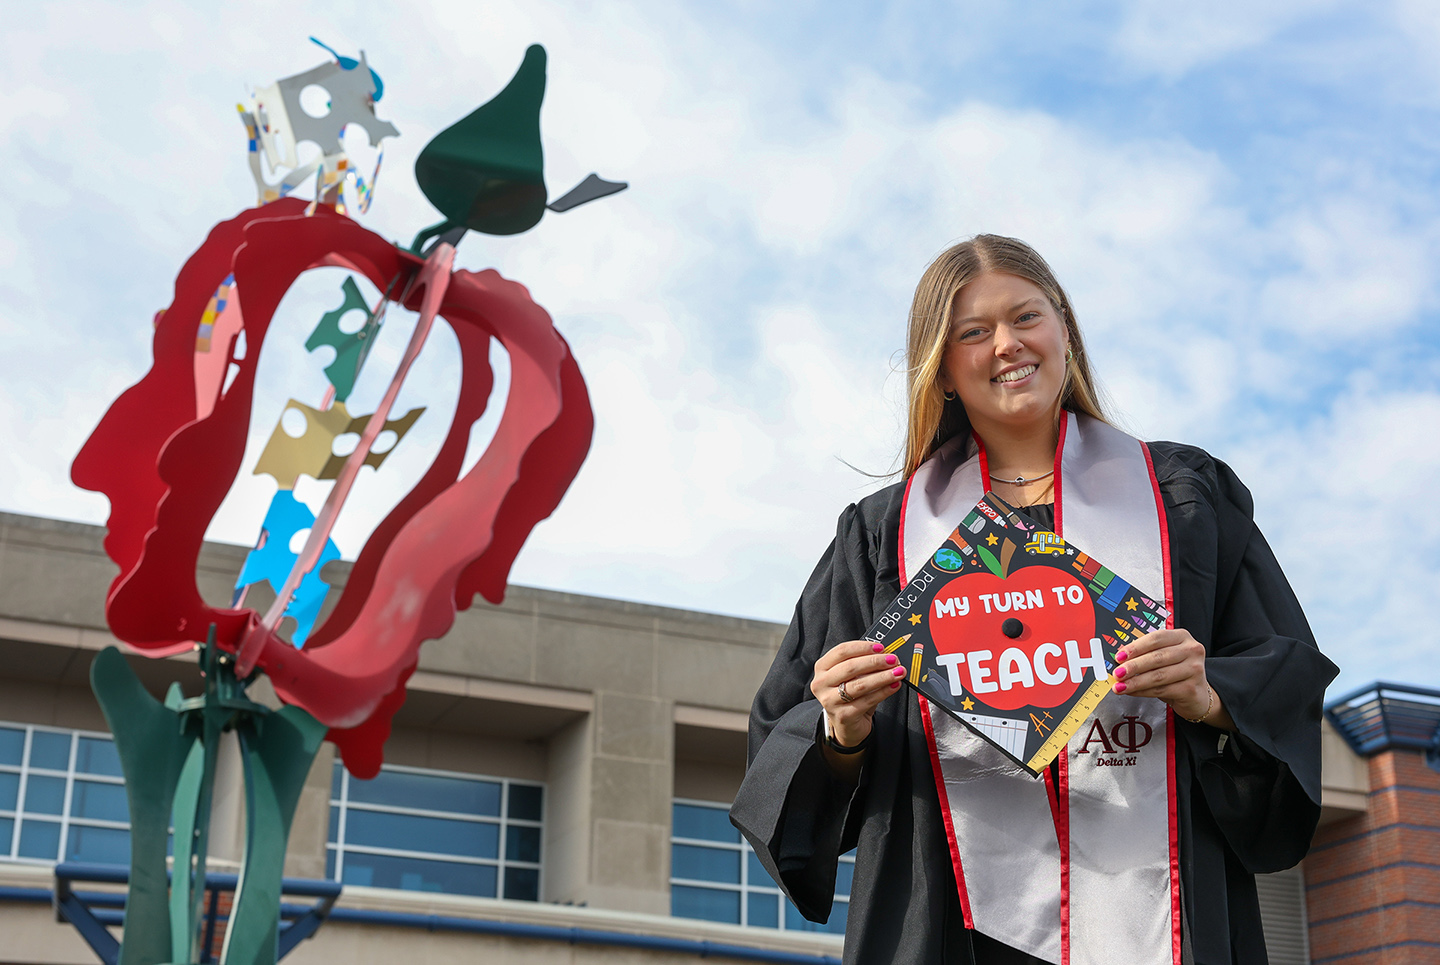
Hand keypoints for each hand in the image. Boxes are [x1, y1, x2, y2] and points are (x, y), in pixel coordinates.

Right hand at [810, 640, 906, 748]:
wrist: (848, 725)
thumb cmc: (851, 696)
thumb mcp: (852, 676)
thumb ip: (864, 664)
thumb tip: (886, 655)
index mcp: (822, 668)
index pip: (842, 651)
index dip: (862, 647)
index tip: (880, 647)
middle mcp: (822, 683)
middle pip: (851, 667)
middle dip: (875, 661)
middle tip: (893, 659)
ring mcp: (830, 700)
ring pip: (860, 684)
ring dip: (883, 676)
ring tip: (898, 672)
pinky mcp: (843, 715)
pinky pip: (867, 700)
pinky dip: (884, 691)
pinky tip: (894, 686)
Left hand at [1114, 628, 1232, 728]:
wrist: (1197, 695)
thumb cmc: (1176, 672)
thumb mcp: (1163, 658)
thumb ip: (1145, 654)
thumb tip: (1119, 657)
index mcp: (1182, 636)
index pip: (1156, 638)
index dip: (1135, 647)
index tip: (1119, 656)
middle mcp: (1191, 650)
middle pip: (1156, 657)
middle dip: (1133, 666)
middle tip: (1117, 673)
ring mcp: (1194, 669)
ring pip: (1158, 675)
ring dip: (1135, 682)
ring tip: (1120, 686)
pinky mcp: (1191, 688)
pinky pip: (1162, 690)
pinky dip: (1143, 692)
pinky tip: (1132, 692)